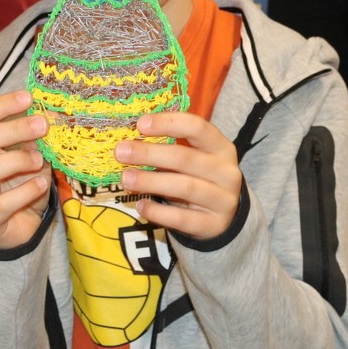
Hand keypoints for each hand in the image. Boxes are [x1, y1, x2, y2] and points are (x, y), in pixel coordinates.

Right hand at [0, 90, 51, 249]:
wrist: (16, 229)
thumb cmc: (19, 186)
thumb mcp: (27, 157)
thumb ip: (32, 138)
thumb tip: (48, 113)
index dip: (2, 105)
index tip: (29, 98)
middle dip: (14, 129)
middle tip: (42, 125)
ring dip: (17, 160)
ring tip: (40, 160)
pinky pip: (2, 204)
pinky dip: (24, 191)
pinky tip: (41, 184)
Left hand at [117, 112, 241, 241]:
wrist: (223, 216)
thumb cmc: (199, 177)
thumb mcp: (192, 158)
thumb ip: (167, 148)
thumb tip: (129, 143)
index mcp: (221, 147)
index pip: (197, 127)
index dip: (168, 123)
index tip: (140, 124)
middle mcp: (226, 172)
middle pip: (185, 158)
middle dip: (149, 154)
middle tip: (121, 152)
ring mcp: (223, 200)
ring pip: (184, 187)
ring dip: (151, 181)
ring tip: (126, 178)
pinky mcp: (213, 225)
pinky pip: (182, 218)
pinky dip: (158, 212)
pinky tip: (141, 206)